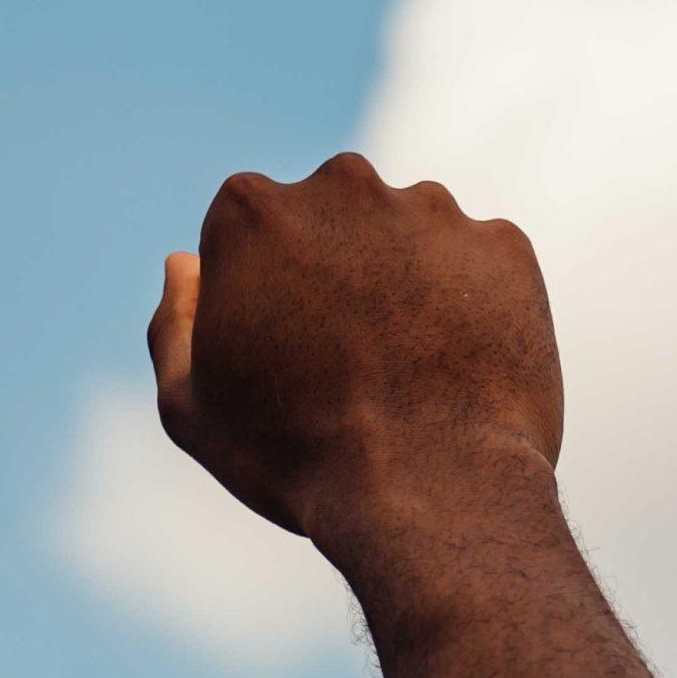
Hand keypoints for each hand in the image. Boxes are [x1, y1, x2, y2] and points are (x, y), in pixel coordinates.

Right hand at [147, 153, 563, 549]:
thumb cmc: (296, 457)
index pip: (249, 232)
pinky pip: (479, 265)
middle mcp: (342, 185)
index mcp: (251, 212)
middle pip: (332, 218)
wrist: (431, 492)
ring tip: (410, 371)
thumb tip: (186, 264)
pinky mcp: (502, 244)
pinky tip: (461, 367)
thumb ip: (174, 322)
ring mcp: (430, 209)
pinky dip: (472, 304)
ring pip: (410, 234)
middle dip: (337, 270)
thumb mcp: (191, 407)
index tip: (281, 351)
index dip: (262, 293)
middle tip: (350, 361)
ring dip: (406, 282)